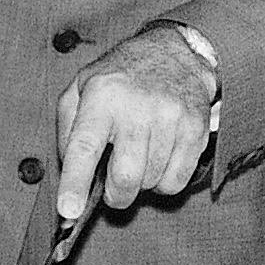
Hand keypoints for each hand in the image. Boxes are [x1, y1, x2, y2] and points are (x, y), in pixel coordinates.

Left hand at [53, 25, 215, 224]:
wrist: (173, 53)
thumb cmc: (121, 77)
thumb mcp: (81, 87)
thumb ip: (68, 128)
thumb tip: (69, 171)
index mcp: (103, 96)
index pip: (85, 147)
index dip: (75, 183)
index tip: (68, 212)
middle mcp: (138, 107)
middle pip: (126, 176)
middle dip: (116, 196)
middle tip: (112, 192)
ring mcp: (172, 118)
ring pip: (153, 182)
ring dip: (142, 185)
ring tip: (139, 161)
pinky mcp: (196, 129)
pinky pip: (178, 180)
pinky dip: (165, 183)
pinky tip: (160, 162)